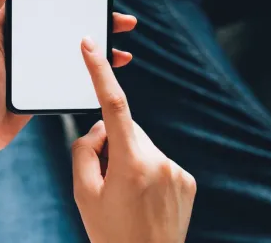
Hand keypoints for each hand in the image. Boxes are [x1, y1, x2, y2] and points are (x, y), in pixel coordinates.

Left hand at [0, 0, 136, 174]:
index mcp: (11, 21)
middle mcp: (30, 35)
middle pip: (67, 9)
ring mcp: (44, 56)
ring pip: (80, 35)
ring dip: (105, 26)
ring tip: (126, 23)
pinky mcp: (53, 77)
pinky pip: (82, 63)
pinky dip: (102, 59)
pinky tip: (120, 57)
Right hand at [72, 37, 195, 242]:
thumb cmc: (110, 232)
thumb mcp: (82, 192)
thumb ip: (85, 150)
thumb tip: (100, 128)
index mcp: (131, 164)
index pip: (113, 106)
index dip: (100, 73)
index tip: (91, 46)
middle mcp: (160, 161)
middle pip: (126, 129)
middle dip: (111, 142)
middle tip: (103, 178)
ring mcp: (177, 171)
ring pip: (142, 144)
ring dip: (129, 158)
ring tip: (125, 194)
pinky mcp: (187, 180)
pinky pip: (158, 160)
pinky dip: (146, 170)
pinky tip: (142, 198)